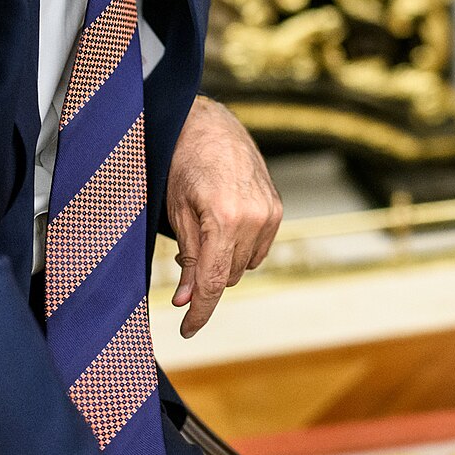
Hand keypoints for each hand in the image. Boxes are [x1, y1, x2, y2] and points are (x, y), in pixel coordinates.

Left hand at [163, 95, 281, 337]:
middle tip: (185, 257)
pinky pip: (259, 249)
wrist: (209, 124)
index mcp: (225, 218)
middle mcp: (255, 218)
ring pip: (245, 266)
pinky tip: (224, 228)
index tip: (187, 330)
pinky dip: (240, 249)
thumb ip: (188, 258)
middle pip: (230, 276)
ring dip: (224, 263)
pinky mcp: (277, 208)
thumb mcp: (177, 211)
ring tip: (204, 235)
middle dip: (206, 278)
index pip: (215, 282)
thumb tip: (187, 300)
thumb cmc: (184, 162)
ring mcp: (271, 213)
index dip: (200, 312)